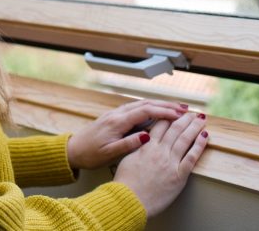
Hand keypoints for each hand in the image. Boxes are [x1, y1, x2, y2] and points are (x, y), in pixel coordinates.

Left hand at [66, 99, 187, 169]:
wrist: (72, 150)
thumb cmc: (90, 154)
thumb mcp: (109, 153)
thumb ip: (128, 144)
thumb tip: (147, 136)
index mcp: (117, 122)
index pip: (145, 111)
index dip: (164, 112)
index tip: (180, 115)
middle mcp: (116, 114)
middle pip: (145, 104)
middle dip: (166, 105)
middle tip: (185, 109)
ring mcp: (115, 114)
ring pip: (141, 104)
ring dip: (159, 105)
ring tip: (177, 109)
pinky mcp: (114, 117)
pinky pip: (136, 108)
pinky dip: (150, 108)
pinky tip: (158, 111)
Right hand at [114, 112, 208, 216]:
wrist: (129, 199)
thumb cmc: (126, 182)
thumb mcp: (128, 159)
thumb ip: (137, 148)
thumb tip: (142, 140)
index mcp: (146, 147)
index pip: (160, 125)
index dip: (169, 116)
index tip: (175, 111)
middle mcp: (160, 151)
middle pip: (174, 129)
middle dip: (184, 118)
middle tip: (192, 112)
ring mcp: (170, 162)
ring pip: (185, 139)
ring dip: (194, 127)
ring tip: (201, 119)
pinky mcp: (179, 175)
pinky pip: (192, 157)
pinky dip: (199, 145)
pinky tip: (205, 137)